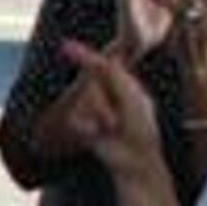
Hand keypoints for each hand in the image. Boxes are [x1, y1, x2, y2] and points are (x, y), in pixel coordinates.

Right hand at [58, 40, 163, 179]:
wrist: (135, 160)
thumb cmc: (140, 127)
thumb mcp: (130, 96)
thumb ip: (112, 75)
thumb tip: (96, 58)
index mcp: (121, 83)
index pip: (100, 64)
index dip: (83, 54)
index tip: (66, 45)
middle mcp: (105, 93)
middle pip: (89, 85)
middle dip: (101, 102)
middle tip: (116, 122)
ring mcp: (92, 108)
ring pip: (83, 102)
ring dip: (100, 116)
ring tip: (113, 129)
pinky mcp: (81, 124)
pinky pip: (75, 119)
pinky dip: (88, 128)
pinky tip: (100, 136)